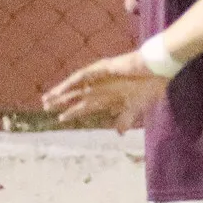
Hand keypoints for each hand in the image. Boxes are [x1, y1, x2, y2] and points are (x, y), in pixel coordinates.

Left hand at [42, 51, 167, 129]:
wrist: (157, 71)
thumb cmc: (149, 88)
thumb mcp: (135, 108)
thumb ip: (124, 119)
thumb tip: (118, 133)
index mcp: (107, 96)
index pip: (85, 105)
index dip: (73, 111)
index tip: (60, 118)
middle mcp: (100, 86)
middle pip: (76, 95)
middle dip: (60, 101)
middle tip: (44, 106)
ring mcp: (100, 77)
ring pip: (75, 85)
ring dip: (61, 92)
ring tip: (47, 98)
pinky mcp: (102, 68)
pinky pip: (82, 76)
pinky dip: (71, 82)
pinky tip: (61, 89)